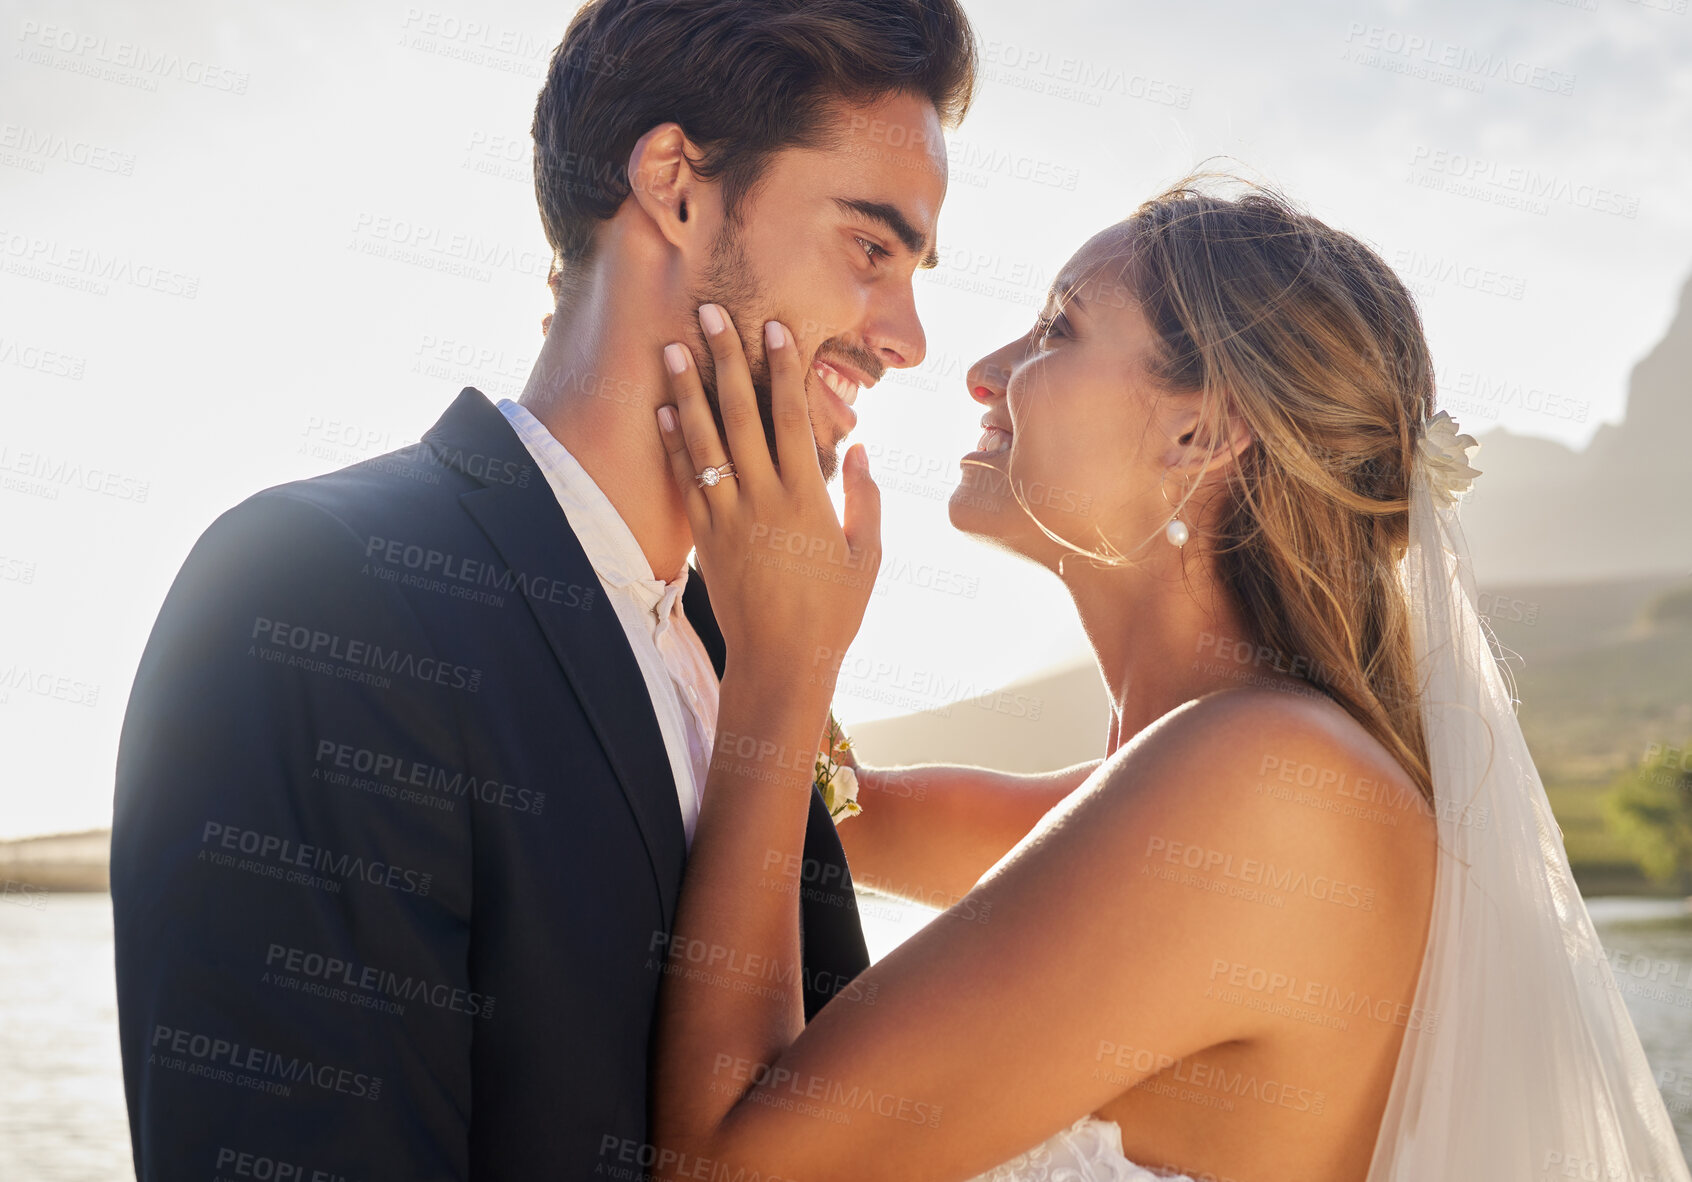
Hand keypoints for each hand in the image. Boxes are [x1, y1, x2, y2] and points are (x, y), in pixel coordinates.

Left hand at [656, 305, 880, 689]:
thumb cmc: (833, 612)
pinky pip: (685, 480)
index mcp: (806, 498)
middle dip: (726, 359)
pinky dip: (673, 444)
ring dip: (687, 391)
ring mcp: (728, 517)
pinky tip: (662, 411)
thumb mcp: (866, 556)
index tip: (772, 328)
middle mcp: (763, 499)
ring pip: (703, 441)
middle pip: (740, 414)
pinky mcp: (705, 537)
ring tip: (673, 348)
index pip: (790, 418)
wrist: (781, 662)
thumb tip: (859, 449)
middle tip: (710, 313)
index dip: (781, 369)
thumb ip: (864, 499)